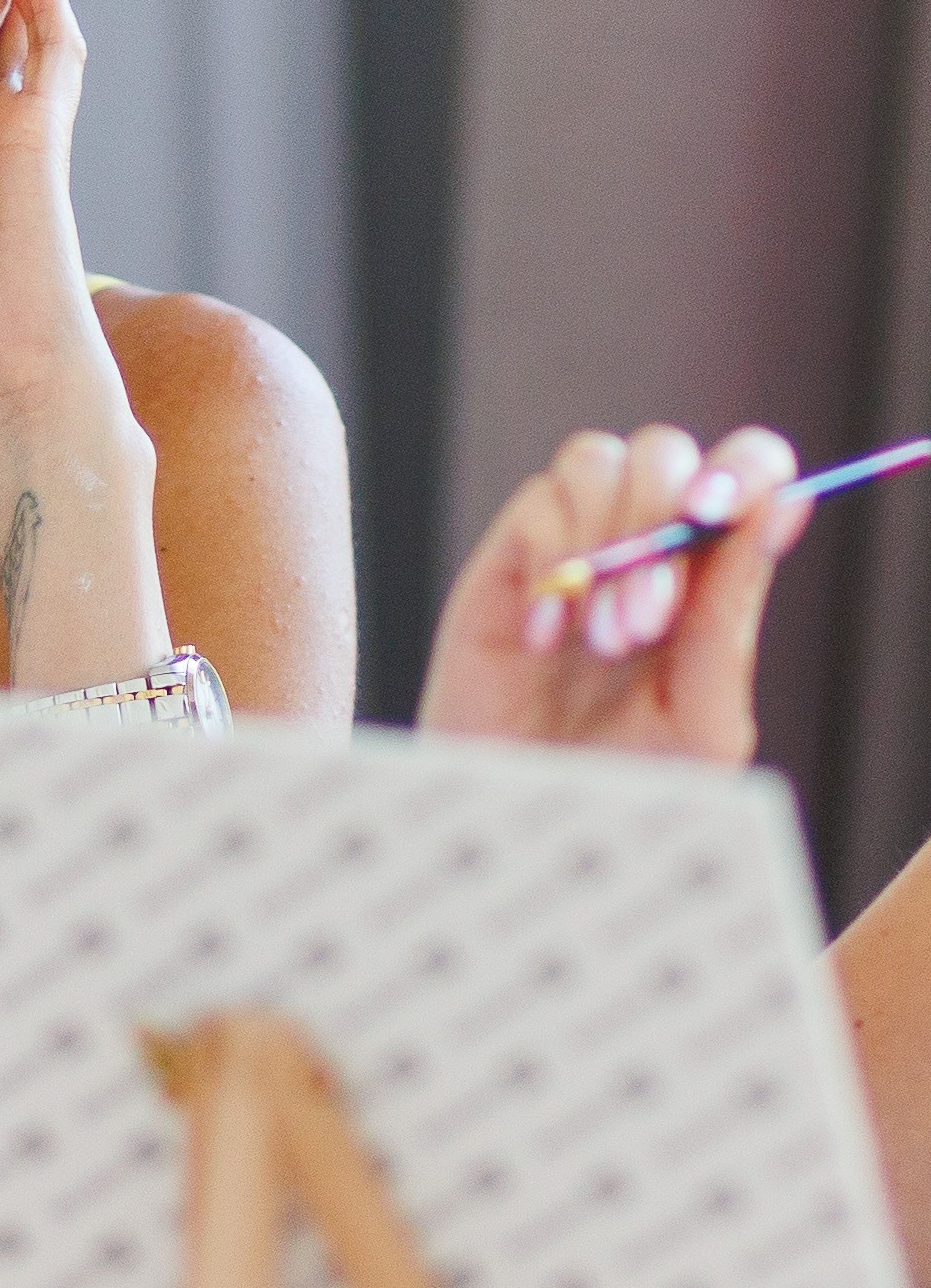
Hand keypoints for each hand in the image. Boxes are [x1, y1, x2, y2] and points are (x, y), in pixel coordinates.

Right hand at [417, 423, 807, 758]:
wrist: (521, 833)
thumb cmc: (619, 790)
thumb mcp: (700, 722)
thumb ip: (730, 619)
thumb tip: (781, 507)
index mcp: (708, 580)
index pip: (744, 477)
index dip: (742, 473)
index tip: (718, 515)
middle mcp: (643, 550)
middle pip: (667, 454)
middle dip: (661, 525)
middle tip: (646, 624)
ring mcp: (572, 550)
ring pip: (600, 461)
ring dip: (607, 545)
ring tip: (599, 643)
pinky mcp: (507, 564)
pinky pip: (536, 505)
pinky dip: (547, 561)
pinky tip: (542, 637)